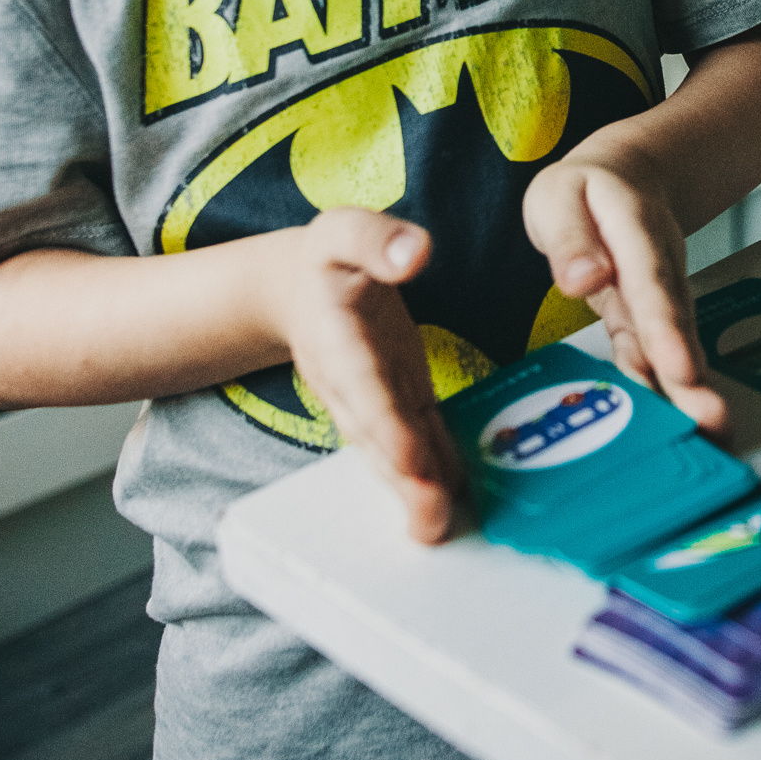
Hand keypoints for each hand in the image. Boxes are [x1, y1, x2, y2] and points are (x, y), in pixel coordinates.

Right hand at [259, 208, 465, 543]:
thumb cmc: (327, 259)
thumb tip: (414, 251)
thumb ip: (375, 239)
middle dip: (404, 479)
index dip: (384, 425)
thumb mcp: (343, 231)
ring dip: (418, 490)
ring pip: (397, 450)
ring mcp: (376, 400)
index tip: (407, 459)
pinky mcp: (399, 402)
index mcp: (338, 340)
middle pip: (379, 437)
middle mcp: (354, 384)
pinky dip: (438, 470)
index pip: (363, 388)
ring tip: (440, 528)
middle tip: (430, 521)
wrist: (299, 290)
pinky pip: (419, 439)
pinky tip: (460, 500)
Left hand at [522, 153, 729, 438]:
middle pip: (674, 322)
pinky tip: (667, 421)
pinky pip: (652, 354)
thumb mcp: (559, 196)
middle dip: (690, 374)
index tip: (679, 368)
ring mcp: (658, 294)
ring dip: (688, 390)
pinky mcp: (647, 318)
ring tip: (710, 430)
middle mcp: (657, 266)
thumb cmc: (586, 190)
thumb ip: (571, 238)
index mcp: (635, 228)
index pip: (650, 280)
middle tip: (710, 418)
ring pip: (673, 344)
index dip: (664, 326)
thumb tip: (583, 279)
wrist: (628, 175)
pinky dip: (659, 387)